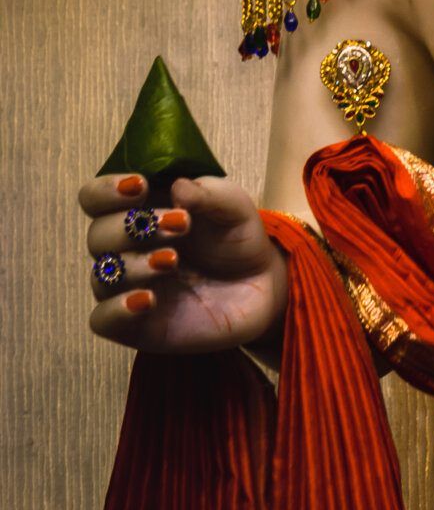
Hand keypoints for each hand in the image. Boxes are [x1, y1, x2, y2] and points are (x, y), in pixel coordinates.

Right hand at [82, 172, 287, 356]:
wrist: (261, 284)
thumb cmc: (236, 237)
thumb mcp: (232, 207)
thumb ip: (208, 194)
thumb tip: (177, 187)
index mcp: (139, 210)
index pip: (95, 198)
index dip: (106, 191)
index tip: (139, 186)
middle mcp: (126, 248)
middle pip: (98, 235)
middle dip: (133, 227)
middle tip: (180, 224)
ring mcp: (128, 286)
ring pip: (103, 275)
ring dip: (134, 265)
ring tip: (172, 260)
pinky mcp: (135, 323)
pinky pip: (103, 320)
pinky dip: (117, 309)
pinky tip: (147, 299)